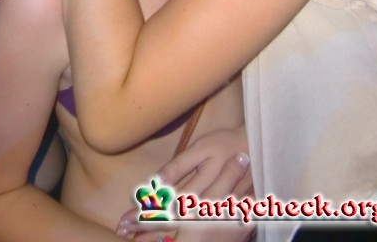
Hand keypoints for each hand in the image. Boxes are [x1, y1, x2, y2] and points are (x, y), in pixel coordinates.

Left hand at [117, 128, 251, 240]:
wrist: (254, 149)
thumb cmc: (223, 144)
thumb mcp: (200, 150)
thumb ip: (178, 167)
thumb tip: (156, 181)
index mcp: (197, 188)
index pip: (164, 205)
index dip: (144, 214)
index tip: (123, 220)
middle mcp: (204, 206)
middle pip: (170, 220)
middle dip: (145, 227)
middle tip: (122, 230)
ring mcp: (214, 215)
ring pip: (182, 229)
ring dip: (157, 234)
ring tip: (135, 238)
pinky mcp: (223, 218)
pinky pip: (197, 231)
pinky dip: (177, 236)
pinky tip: (165, 238)